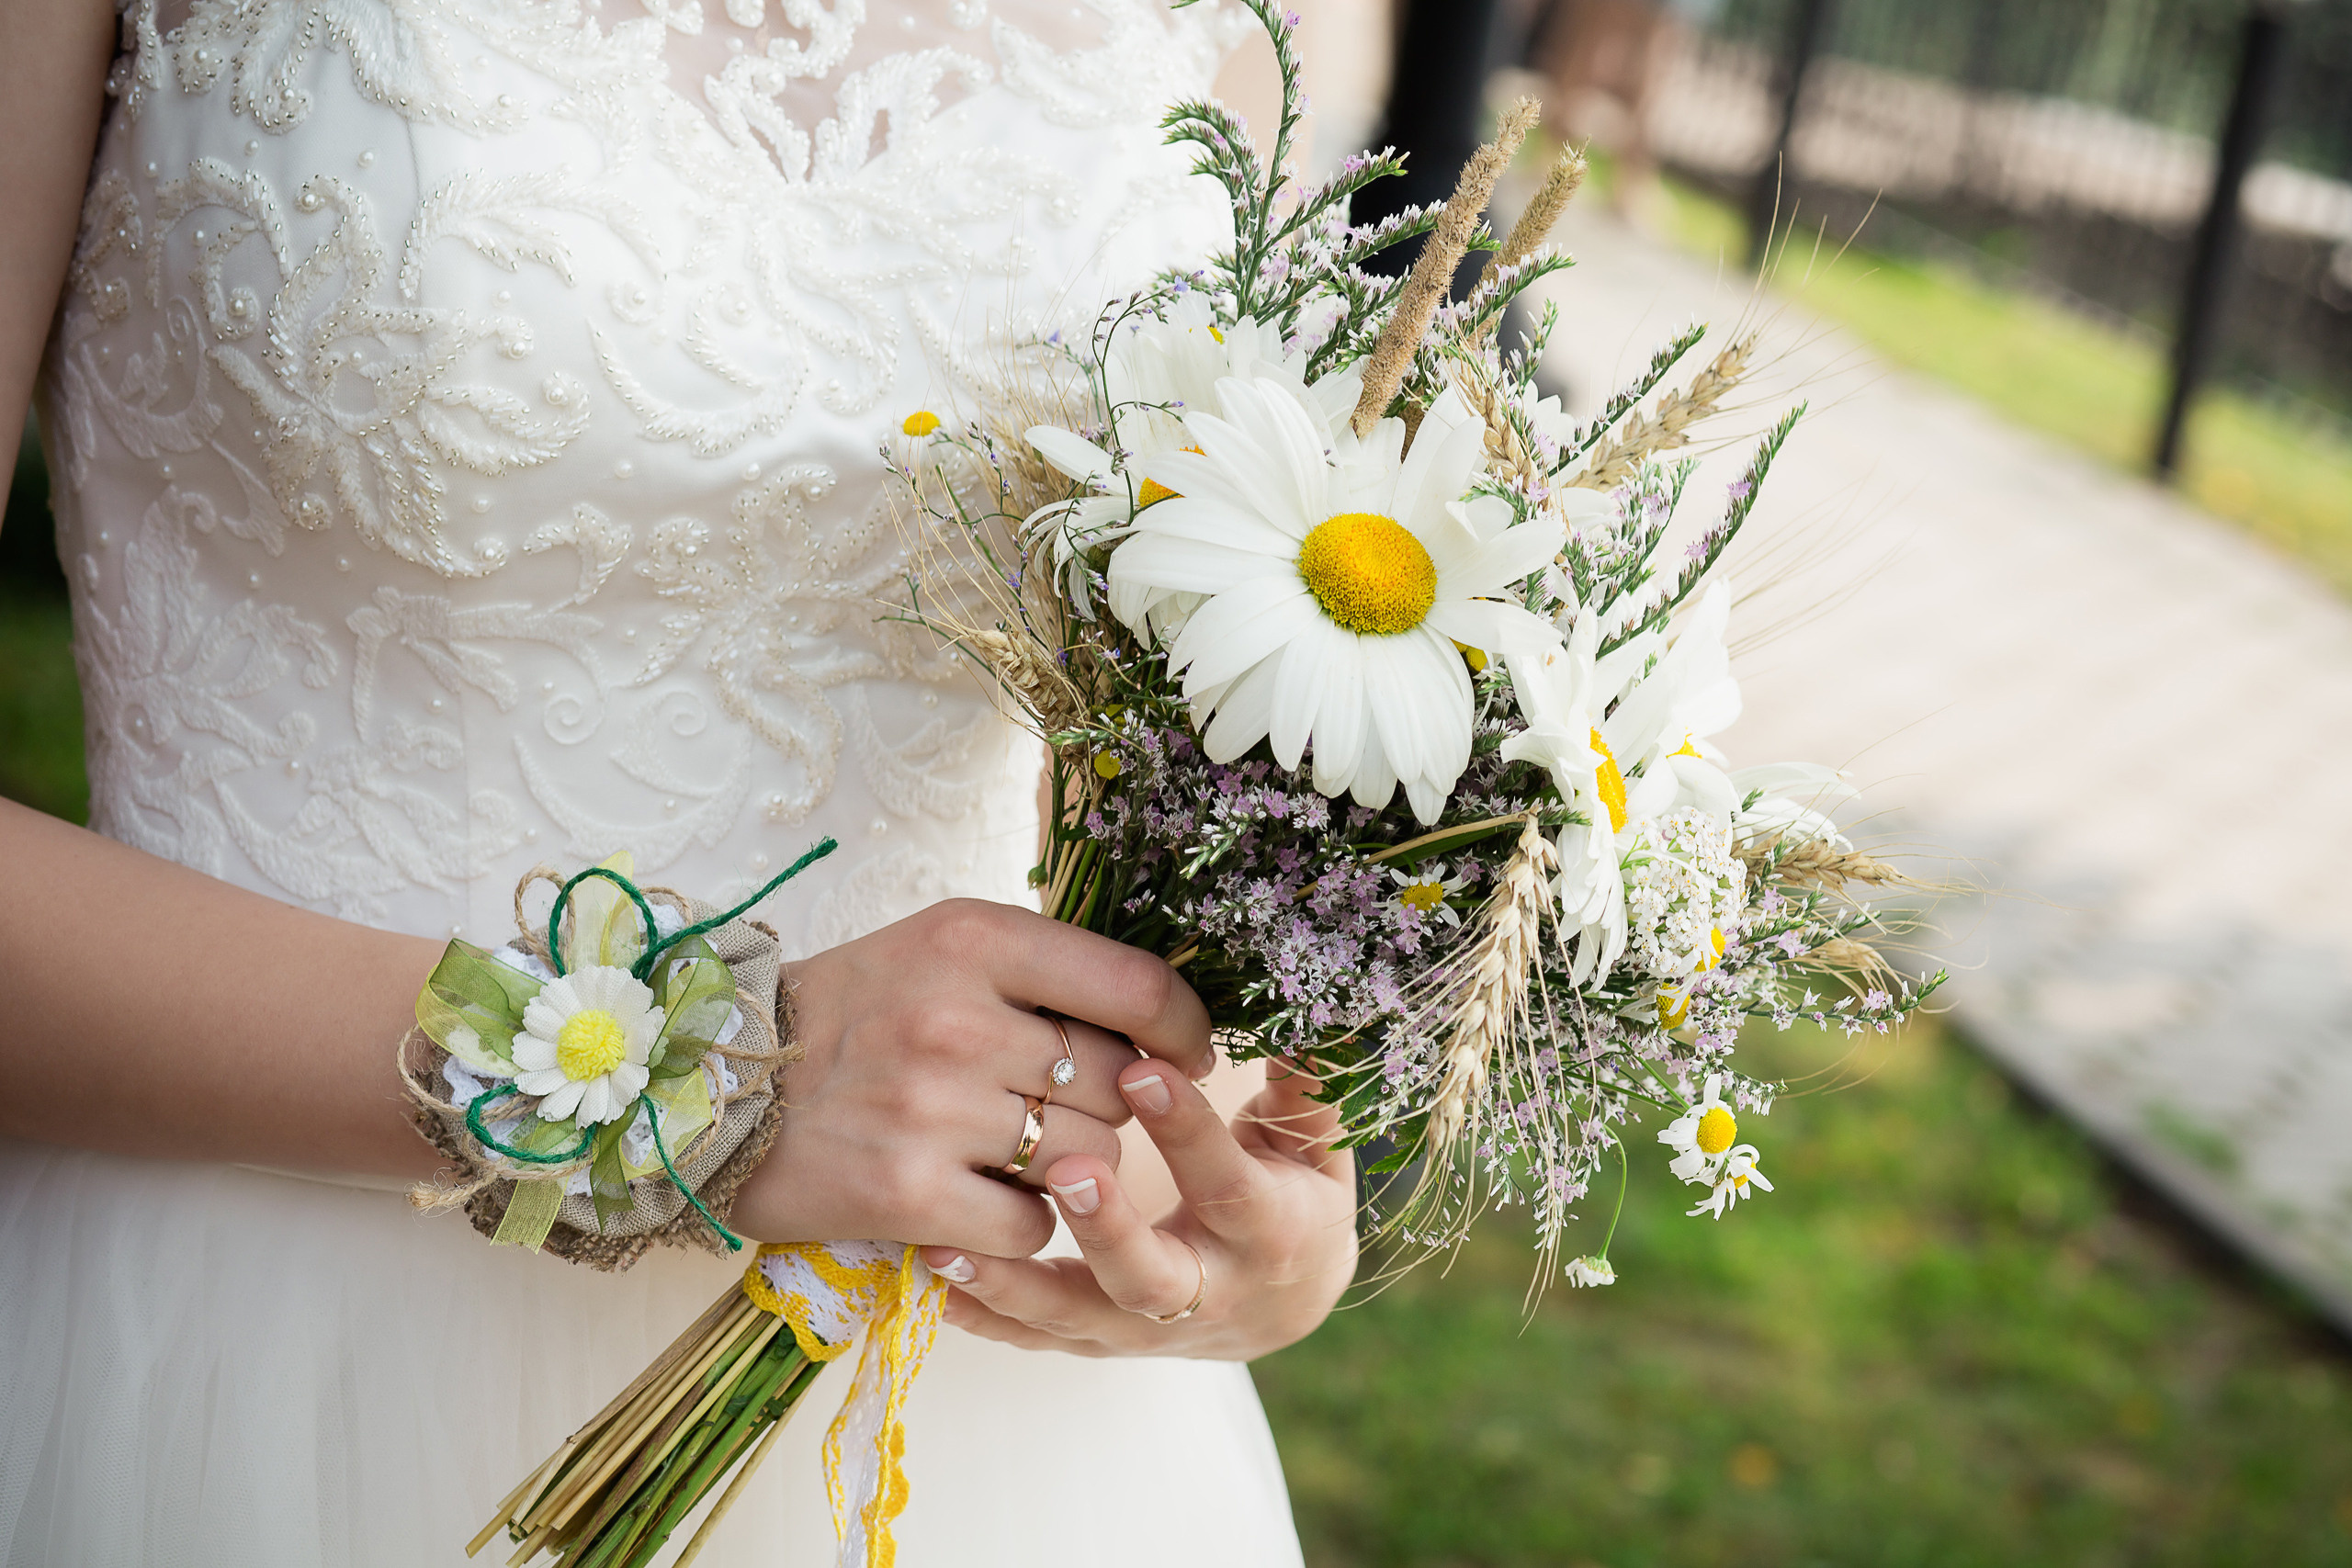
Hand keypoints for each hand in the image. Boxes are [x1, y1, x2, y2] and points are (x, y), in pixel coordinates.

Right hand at [728, 899, 1212, 1257]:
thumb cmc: (855, 1014)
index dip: (1186, 1029)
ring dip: (1069, 1170)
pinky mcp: (907, 1192)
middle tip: (1051, 1106)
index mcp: (973, 939)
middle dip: (1106, 1104)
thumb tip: (1168, 1014)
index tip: (1188, 1053)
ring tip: (1010, 1152)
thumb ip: (1047, 969)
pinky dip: (1019, 1224)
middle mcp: (956, 1018)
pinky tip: (976, 1198)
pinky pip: (1031, 1226)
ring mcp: (931, 1109)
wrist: (721, 1087)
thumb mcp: (943, 949)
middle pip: (1120, 1083)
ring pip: (1086, 1159)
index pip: (1137, 986)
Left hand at [921, 1055, 1355, 1360]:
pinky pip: (1031, 1335)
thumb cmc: (1295, 1193)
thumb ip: (1302, 1086)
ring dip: (1012, 1284)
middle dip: (1106, 1229)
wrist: (1286, 1300)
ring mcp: (1142, 1326)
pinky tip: (927, 1273)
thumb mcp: (1314, 1143)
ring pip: (1074, 1316)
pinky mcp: (1096, 1340)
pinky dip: (978, 1310)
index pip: (1227, 1181)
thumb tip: (1306, 1019)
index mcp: (1267, 1230)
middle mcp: (1206, 1291)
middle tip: (1065, 1169)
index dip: (1189, 1130)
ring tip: (949, 1244)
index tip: (1144, 1070)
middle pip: (1149, 1276)